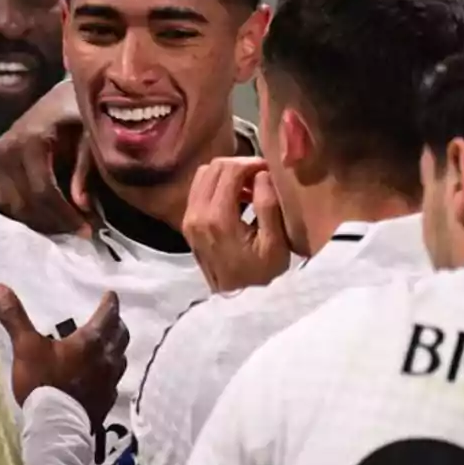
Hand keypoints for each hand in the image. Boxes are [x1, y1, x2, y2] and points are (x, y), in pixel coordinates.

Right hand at [0, 79, 95, 236]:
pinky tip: (49, 215)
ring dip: (40, 222)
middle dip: (55, 223)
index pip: (42, 191)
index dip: (65, 216)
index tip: (89, 230)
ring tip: (68, 224)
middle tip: (83, 230)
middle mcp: (4, 150)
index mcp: (30, 140)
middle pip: (24, 204)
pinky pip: (3, 201)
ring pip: (11, 207)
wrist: (59, 97)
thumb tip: (82, 206)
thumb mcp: (90, 135)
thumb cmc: (78, 114)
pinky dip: (25, 213)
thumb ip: (85, 168)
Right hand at [0, 284, 128, 429]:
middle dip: (117, 324)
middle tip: (113, 318)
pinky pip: (114, 382)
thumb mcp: (25, 347)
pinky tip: (103, 377)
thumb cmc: (43, 383)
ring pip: (121, 358)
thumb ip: (14, 317)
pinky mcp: (107, 401)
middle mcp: (106, 359)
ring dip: (117, 348)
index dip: (110, 304)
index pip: (108, 315)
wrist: (56, 428)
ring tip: (110, 345)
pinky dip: (111, 372)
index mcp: (91, 341)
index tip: (111, 295)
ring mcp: (109, 382)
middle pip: (120, 336)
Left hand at [182, 157, 290, 292]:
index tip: (270, 170)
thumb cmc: (261, 274)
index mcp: (217, 219)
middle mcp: (196, 216)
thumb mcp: (275, 245)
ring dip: (228, 173)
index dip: (252, 163)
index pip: (229, 170)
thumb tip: (261, 175)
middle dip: (240, 165)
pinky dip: (218, 184)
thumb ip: (269, 206)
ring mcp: (188, 219)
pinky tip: (238, 197)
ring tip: (250, 187)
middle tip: (262, 176)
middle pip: (214, 167)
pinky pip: (199, 188)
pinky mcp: (188, 223)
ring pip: (204, 174)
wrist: (237, 301)